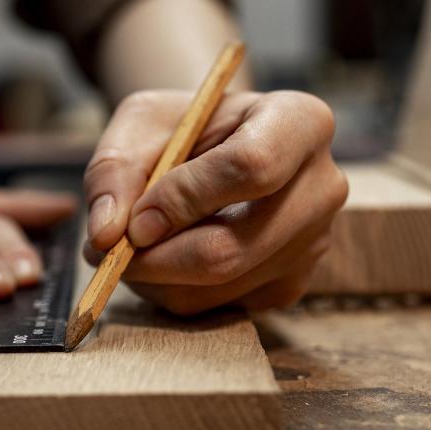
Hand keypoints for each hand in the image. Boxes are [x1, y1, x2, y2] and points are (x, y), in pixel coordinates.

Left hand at [83, 90, 346, 314]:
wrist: (218, 148)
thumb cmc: (183, 127)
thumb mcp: (141, 123)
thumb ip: (114, 170)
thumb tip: (107, 236)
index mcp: (300, 122)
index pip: (251, 167)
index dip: (183, 199)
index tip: (134, 220)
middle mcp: (322, 186)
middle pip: (233, 247)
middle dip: (155, 258)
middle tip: (107, 250)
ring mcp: (314, 243)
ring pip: (219, 286)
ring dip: (155, 278)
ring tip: (128, 247)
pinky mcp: (292, 285)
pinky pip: (221, 307)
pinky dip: (174, 291)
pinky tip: (164, 258)